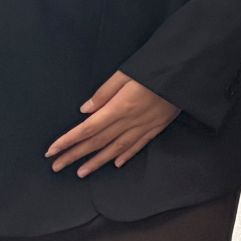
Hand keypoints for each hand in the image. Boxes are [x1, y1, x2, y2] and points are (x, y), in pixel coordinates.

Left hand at [46, 71, 178, 176]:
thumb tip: (85, 110)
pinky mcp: (158, 127)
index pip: (88, 128)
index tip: (51, 151)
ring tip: (80, 173)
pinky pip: (139, 145)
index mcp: (120, 107)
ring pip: (116, 149)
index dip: (68, 141)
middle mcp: (130, 121)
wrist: (189, 71)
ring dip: (97, 162)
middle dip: (75, 155)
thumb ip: (104, 92)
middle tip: (56, 166)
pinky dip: (126, 156)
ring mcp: (145, 126)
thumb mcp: (127, 72)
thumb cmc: (156, 67)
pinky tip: (115, 164)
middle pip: (98, 142)